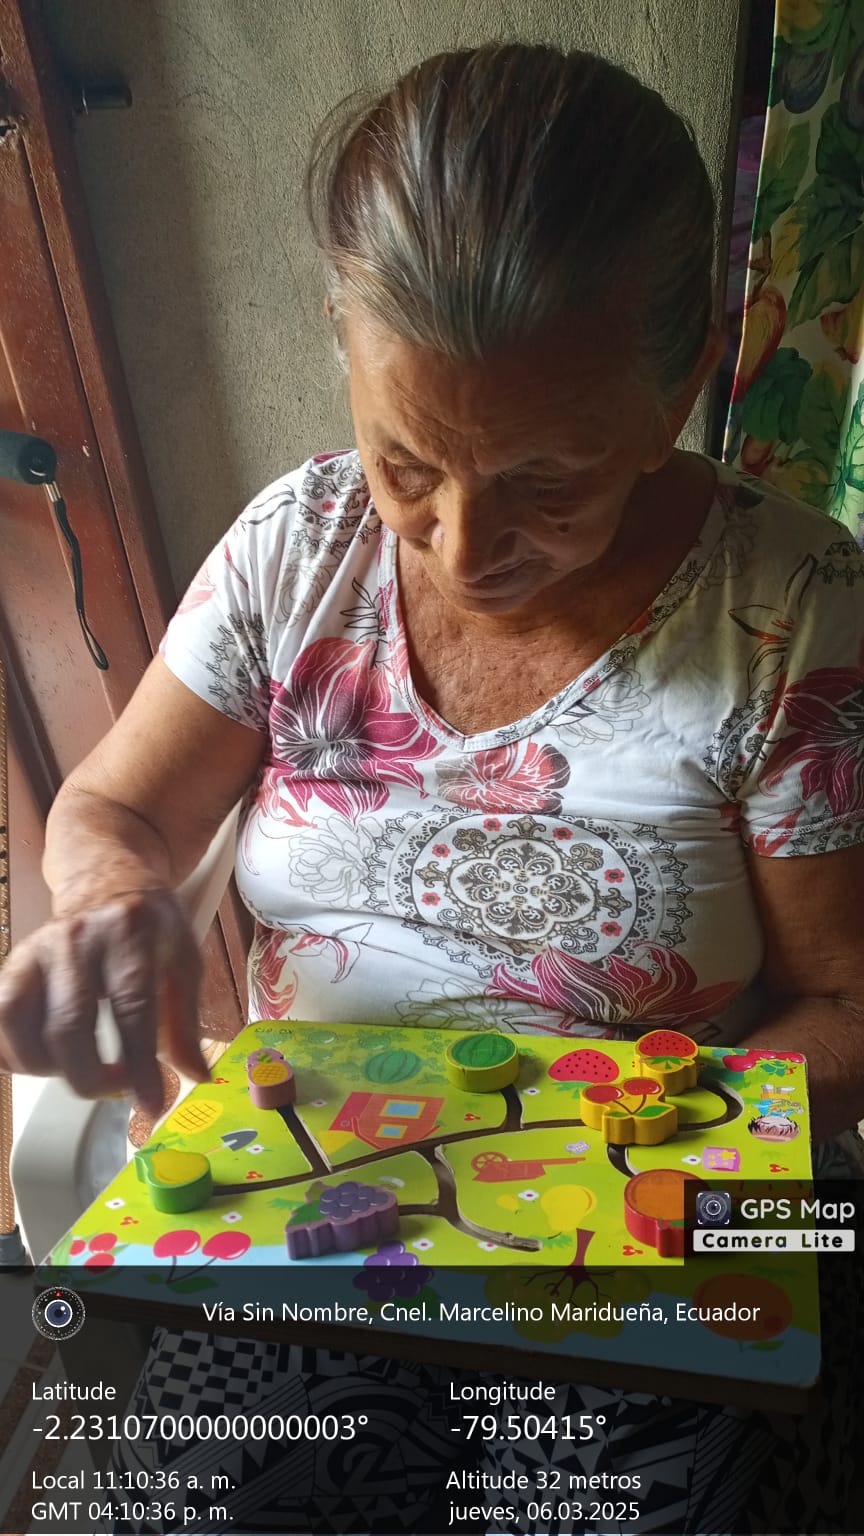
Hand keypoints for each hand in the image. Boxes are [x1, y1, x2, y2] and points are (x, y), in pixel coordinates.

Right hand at [0, 890, 210, 1114]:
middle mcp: (76, 940)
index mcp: (130, 934)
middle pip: (69, 1024)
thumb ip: (187, 1021)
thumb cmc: (149, 925)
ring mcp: (37, 950)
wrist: (106, 877)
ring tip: (80, 1072)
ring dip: (46, 1066)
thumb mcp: (183, 960)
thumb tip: (197, 1077)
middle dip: (91, 1076)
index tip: (152, 1103)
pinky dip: (13, 1052)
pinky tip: (44, 1061)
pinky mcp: (12, 963)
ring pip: (18, 1022)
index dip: (139, 1063)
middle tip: (117, 1090)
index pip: (132, 1008)